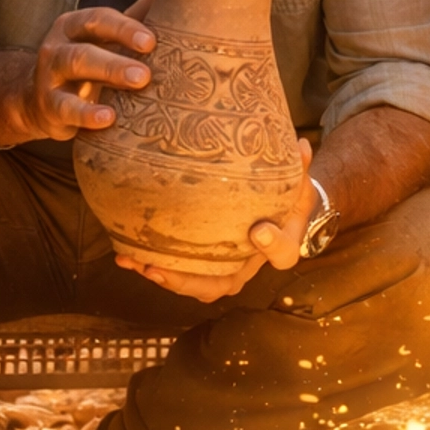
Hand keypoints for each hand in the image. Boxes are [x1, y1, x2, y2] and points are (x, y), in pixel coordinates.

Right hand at [23, 6, 153, 141]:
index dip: (125, 28)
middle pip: (86, 46)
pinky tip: (108, 118)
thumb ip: (129, 20)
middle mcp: (57, 46)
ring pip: (74, 69)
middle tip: (146, 72)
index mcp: (73, 25)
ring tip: (137, 84)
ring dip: (108, 74)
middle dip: (117, 55)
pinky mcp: (50, 106)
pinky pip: (66, 108)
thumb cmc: (84, 65)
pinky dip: (87, 114)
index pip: (99, 19)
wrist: (42, 102)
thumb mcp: (101, 41)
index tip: (152, 42)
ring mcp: (49, 76)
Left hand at [118, 141, 316, 301]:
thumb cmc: (284, 198)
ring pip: (195, 285)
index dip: (272, 245)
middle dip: (187, 280)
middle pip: (222, 284)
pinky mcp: (202, 267)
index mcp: (280, 247)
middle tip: (160, 268)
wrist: (275, 215)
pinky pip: (179, 274)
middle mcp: (248, 266)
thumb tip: (302, 145)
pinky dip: (152, 266)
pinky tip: (126, 254)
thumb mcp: (296, 183)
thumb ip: (298, 167)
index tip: (259, 231)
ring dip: (162, 276)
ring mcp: (223, 271)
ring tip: (135, 261)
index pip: (282, 252)